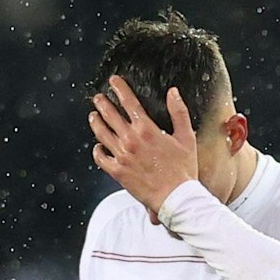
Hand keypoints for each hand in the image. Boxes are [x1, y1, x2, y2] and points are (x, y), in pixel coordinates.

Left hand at [90, 75, 199, 217]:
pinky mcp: (118, 172)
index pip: (128, 102)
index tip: (114, 81)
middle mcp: (131, 140)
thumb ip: (179, 112)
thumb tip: (173, 92)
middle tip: (99, 98)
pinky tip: (98, 146)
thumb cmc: (183, 170)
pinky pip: (101, 159)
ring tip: (93, 116)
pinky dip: (97, 151)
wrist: (176, 197)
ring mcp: (122, 156)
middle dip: (103, 103)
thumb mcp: (186, 137)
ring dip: (96, 122)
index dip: (119, 88)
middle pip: (110, 115)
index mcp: (146, 129)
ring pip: (102, 134)